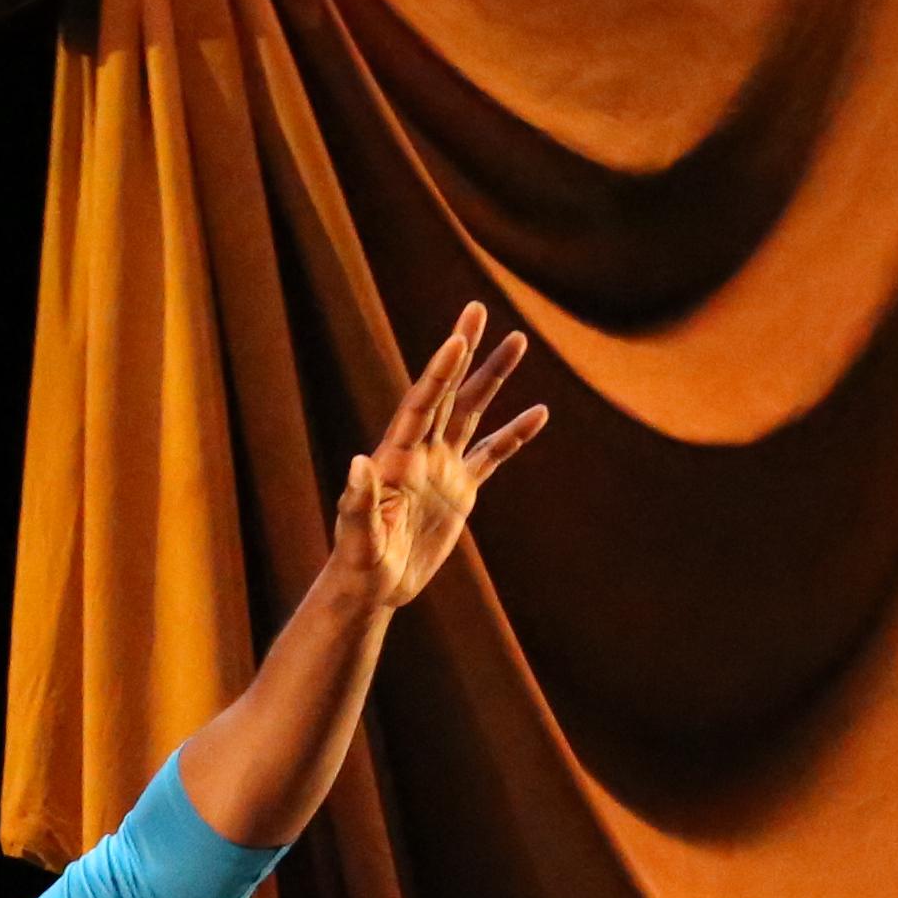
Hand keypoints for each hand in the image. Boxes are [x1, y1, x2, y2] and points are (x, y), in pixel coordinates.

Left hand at [331, 301, 547, 612]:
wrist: (372, 588)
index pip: (420, 405)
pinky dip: (515, 435)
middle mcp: (420, 453)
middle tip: (477, 309)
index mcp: (396, 458)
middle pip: (447, 392)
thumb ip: (358, 502)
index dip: (438, 373)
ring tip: (518, 341)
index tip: (456, 339)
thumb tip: (358, 463)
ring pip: (473, 412)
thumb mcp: (357, 537)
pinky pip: (492, 455)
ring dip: (494, 378)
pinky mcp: (459, 491)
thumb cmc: (358, 564)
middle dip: (464, 351)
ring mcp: (442, 468)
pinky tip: (539, 413)